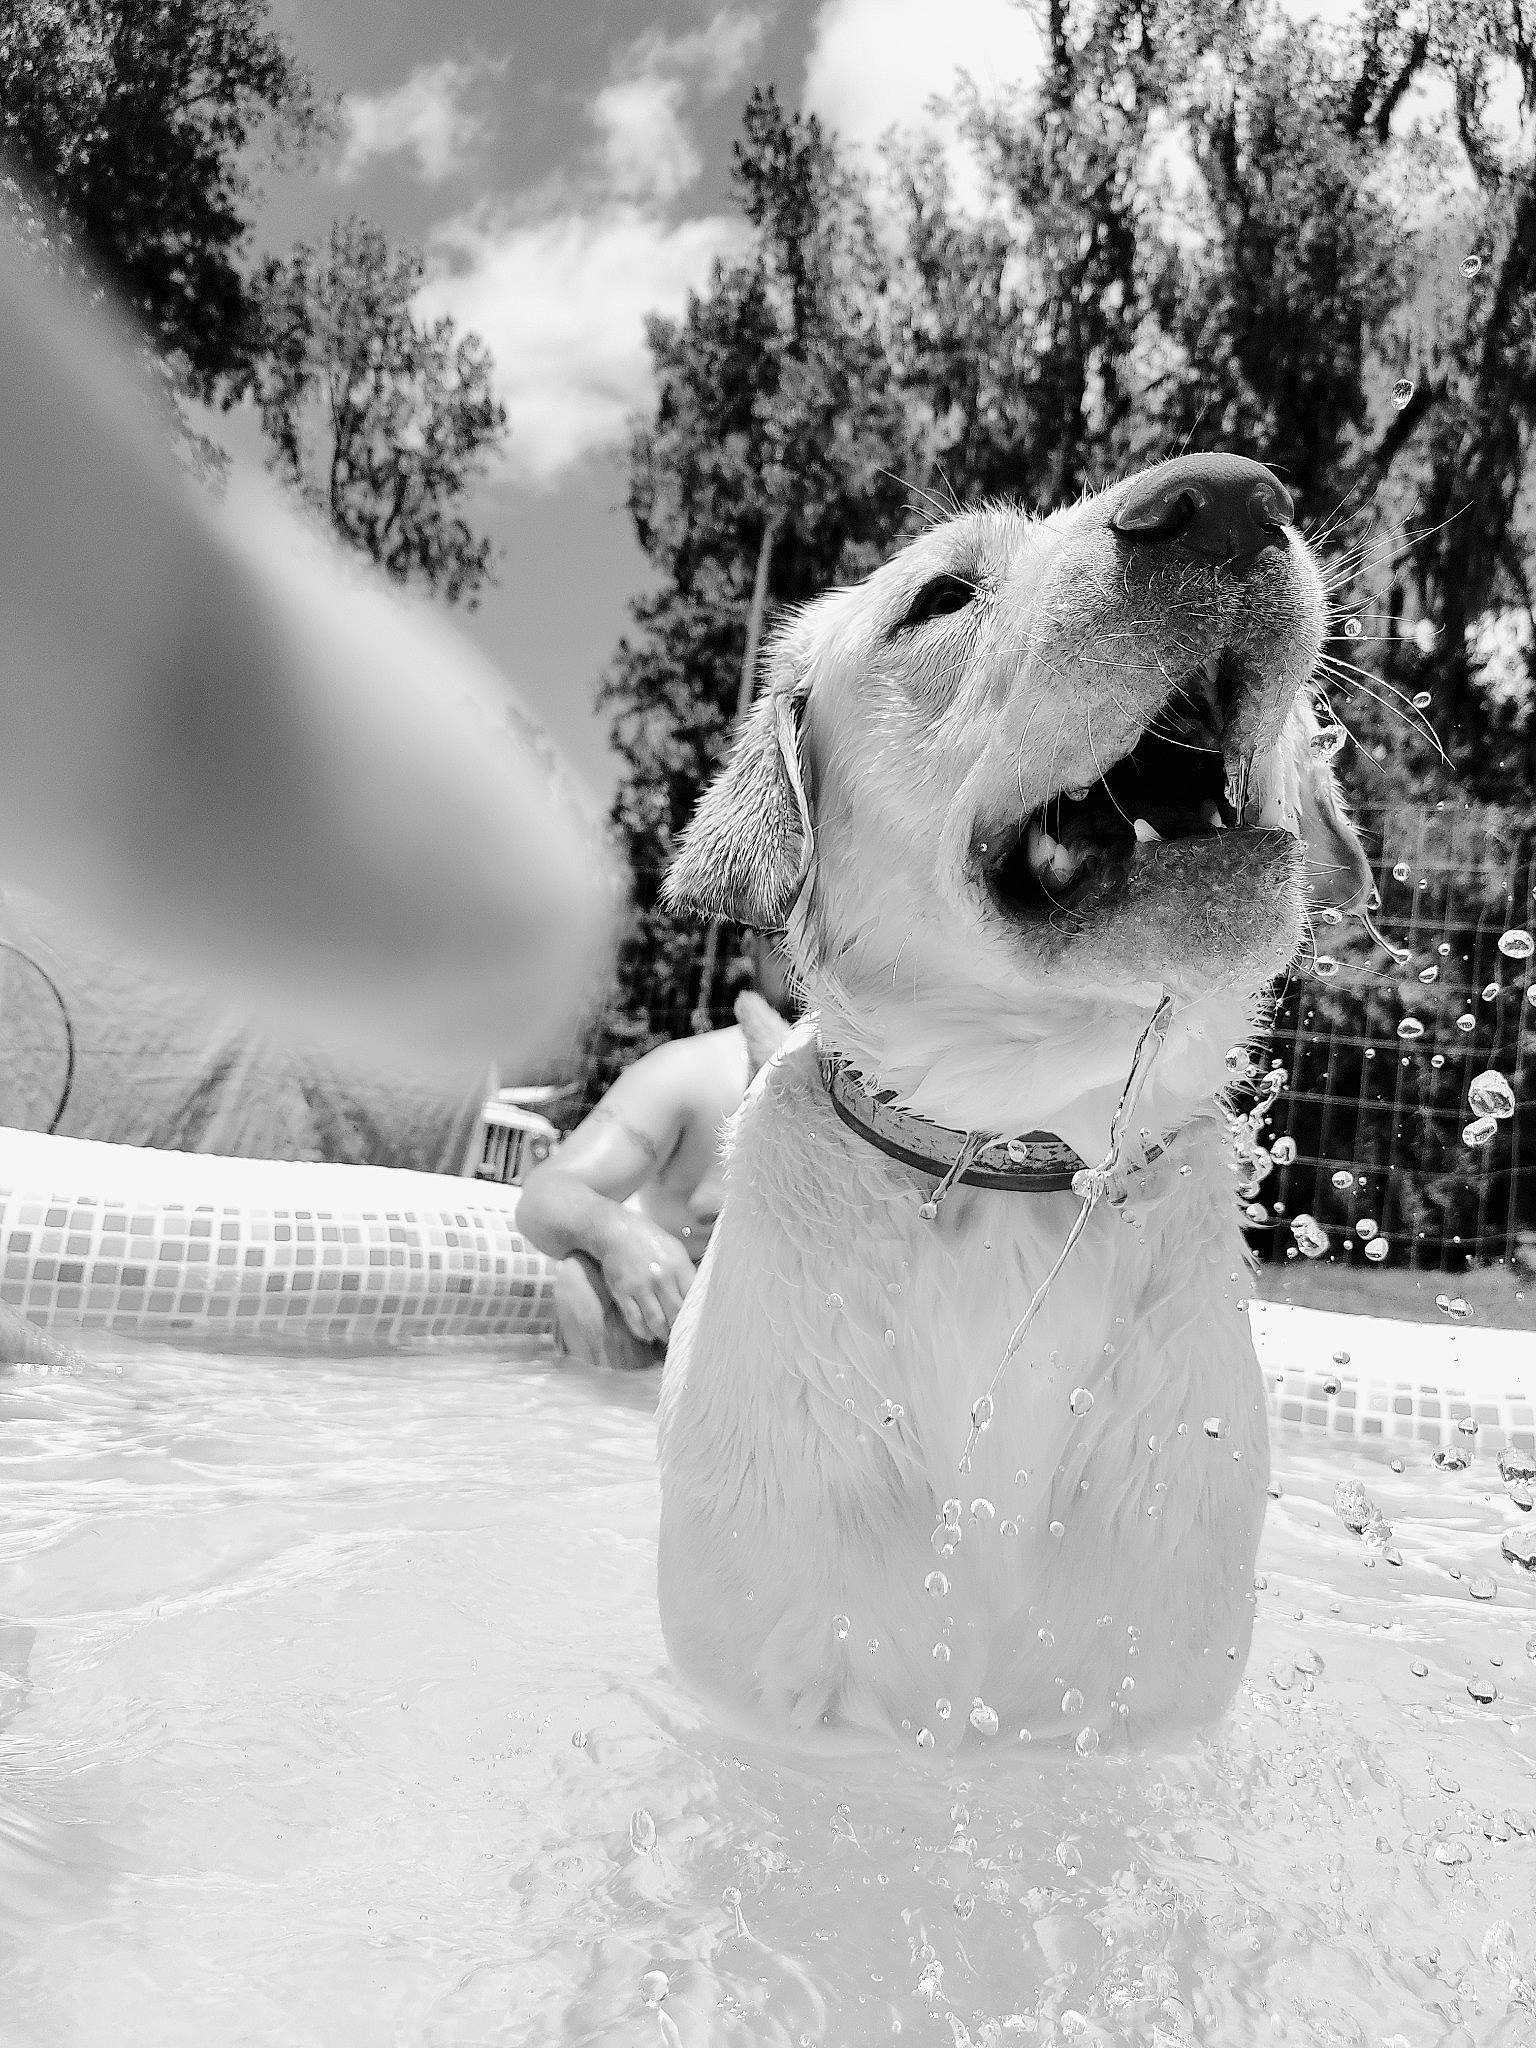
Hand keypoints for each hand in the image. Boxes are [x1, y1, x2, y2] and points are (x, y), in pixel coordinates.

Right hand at [599, 1220, 694, 1344]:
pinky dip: (643, 1332)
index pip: (693, 1298)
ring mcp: (640, 1286)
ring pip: (656, 1322)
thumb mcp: (676, 1251)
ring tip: (668, 1338)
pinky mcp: (622, 1293)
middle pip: (676, 1314)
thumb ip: (687, 1274)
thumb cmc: (651, 1242)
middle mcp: (661, 1278)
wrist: (618, 1232)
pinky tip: (649, 1335)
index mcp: (678, 1265)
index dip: (697, 1315)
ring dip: (663, 1334)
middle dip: (681, 1329)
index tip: (699, 1326)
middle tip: (684, 1338)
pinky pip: (634, 1320)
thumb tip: (699, 1300)